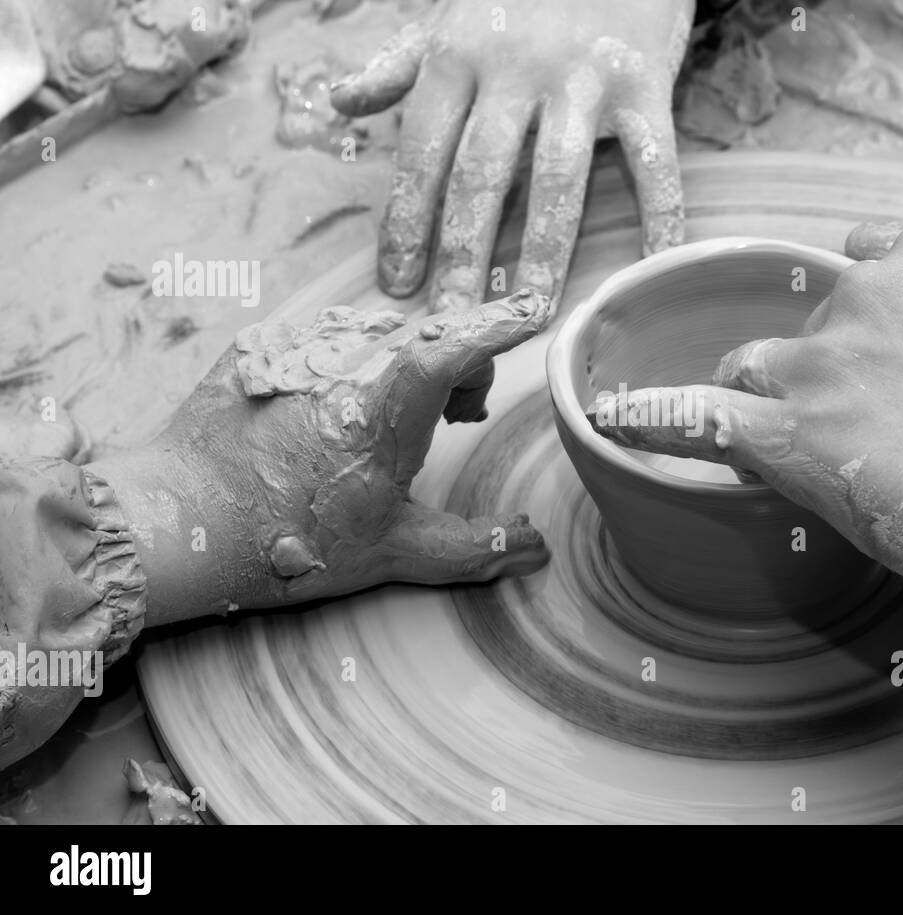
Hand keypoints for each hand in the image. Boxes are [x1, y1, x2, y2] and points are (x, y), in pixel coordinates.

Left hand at [88, 291, 551, 624]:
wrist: (176, 525)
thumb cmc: (286, 542)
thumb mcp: (391, 552)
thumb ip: (473, 549)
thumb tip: (534, 549)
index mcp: (386, 412)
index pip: (456, 348)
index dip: (497, 330)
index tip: (531, 315)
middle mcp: (345, 365)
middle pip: (427, 336)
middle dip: (458, 365)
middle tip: (457, 418)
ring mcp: (298, 350)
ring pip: (379, 329)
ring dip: (405, 358)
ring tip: (389, 415)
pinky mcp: (260, 349)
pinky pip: (327, 332)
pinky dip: (351, 357)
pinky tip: (333, 407)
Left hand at [332, 0, 693, 311]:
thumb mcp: (451, 15)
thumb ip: (400, 63)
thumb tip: (341, 102)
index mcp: (458, 55)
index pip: (423, 152)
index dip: (406, 222)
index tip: (397, 285)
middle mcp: (515, 68)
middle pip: (482, 176)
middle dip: (462, 256)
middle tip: (453, 324)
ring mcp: (582, 76)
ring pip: (559, 178)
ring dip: (544, 252)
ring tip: (530, 312)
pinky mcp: (644, 80)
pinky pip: (654, 159)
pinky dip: (660, 215)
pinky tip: (653, 265)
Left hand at [587, 221, 902, 644]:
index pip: (871, 255)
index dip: (863, 308)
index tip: (870, 342)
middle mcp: (870, 292)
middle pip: (806, 327)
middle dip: (821, 376)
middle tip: (875, 441)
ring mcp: (821, 359)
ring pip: (754, 371)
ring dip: (768, 409)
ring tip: (819, 464)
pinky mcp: (786, 429)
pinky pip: (694, 414)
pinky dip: (650, 419)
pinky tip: (610, 420)